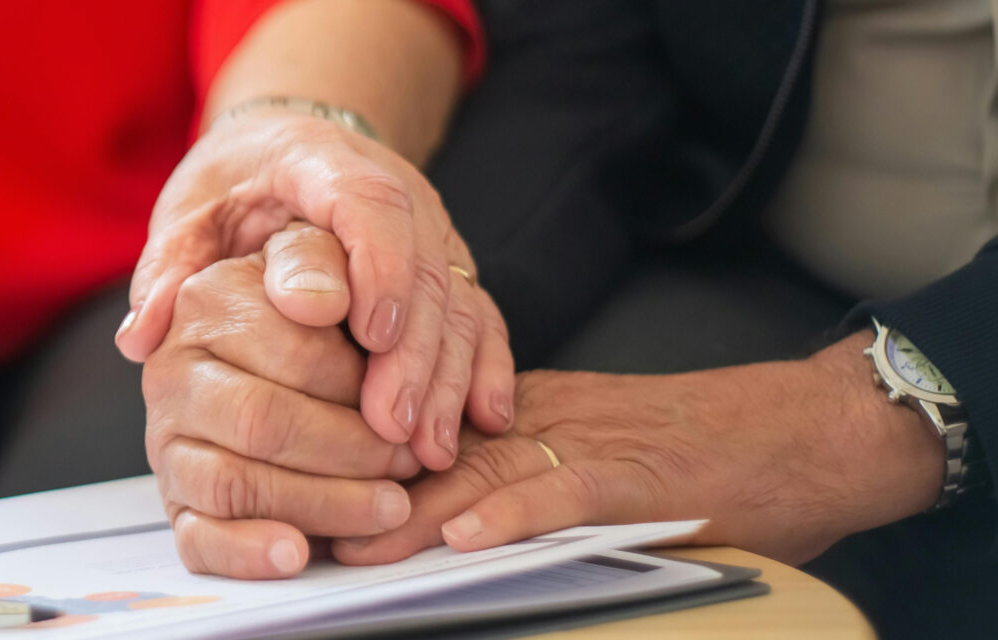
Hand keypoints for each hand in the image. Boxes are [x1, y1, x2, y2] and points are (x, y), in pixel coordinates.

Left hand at [119, 111, 512, 469]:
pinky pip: (477, 315)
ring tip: (427, 448)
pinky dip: (482, 368)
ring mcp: (429, 233)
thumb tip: (143, 335)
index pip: (368, 205)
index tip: (371, 334)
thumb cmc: (231, 186)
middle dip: (412, 354)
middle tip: (389, 426)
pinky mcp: (446, 270)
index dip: (378, 268)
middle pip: (422, 268)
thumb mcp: (188, 213)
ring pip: (456, 300)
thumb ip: (167, 269)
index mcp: (323, 164)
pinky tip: (482, 420)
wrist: (282, 152)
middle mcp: (395, 193)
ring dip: (446, 377)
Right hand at [145, 226, 421, 579]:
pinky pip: (199, 538)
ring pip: (235, 482)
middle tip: (410, 464)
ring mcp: (167, 441)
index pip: (295, 353)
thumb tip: (319, 301)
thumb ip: (319, 263)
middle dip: (352, 451)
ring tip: (388, 507)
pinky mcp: (174, 502)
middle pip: (264, 421)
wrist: (267, 363)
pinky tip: (298, 554)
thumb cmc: (312, 316)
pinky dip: (248, 552)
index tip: (410, 409)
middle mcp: (172, 372)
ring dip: (323, 503)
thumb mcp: (320, 262)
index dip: (364, 388)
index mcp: (206, 302)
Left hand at [335, 334, 945, 565]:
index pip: (423, 429)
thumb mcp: (588, 449)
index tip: (300, 492)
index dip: (360, 461)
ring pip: (483, 472)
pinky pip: (564, 493)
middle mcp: (543, 419)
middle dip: (364, 492)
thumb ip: (514, 468)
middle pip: (435, 451)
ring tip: (356, 545)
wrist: (808, 433)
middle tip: (300, 526)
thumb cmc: (703, 454)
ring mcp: (590, 443)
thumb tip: (438, 516)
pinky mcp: (638, 476)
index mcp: (524, 412)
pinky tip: (467, 541)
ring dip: (415, 512)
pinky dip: (514, 516)